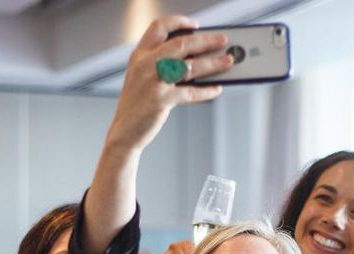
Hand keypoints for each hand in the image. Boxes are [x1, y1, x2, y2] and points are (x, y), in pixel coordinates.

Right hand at [105, 17, 233, 153]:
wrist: (125, 131)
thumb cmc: (138, 104)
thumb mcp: (144, 77)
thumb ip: (163, 64)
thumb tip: (197, 58)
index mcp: (140, 54)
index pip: (159, 27)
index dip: (179, 21)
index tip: (196, 25)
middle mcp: (145, 64)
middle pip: (181, 43)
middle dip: (206, 40)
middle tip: (223, 40)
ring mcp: (153, 81)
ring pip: (190, 66)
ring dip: (213, 63)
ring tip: (228, 61)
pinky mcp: (161, 99)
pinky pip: (191, 92)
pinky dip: (206, 91)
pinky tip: (216, 89)